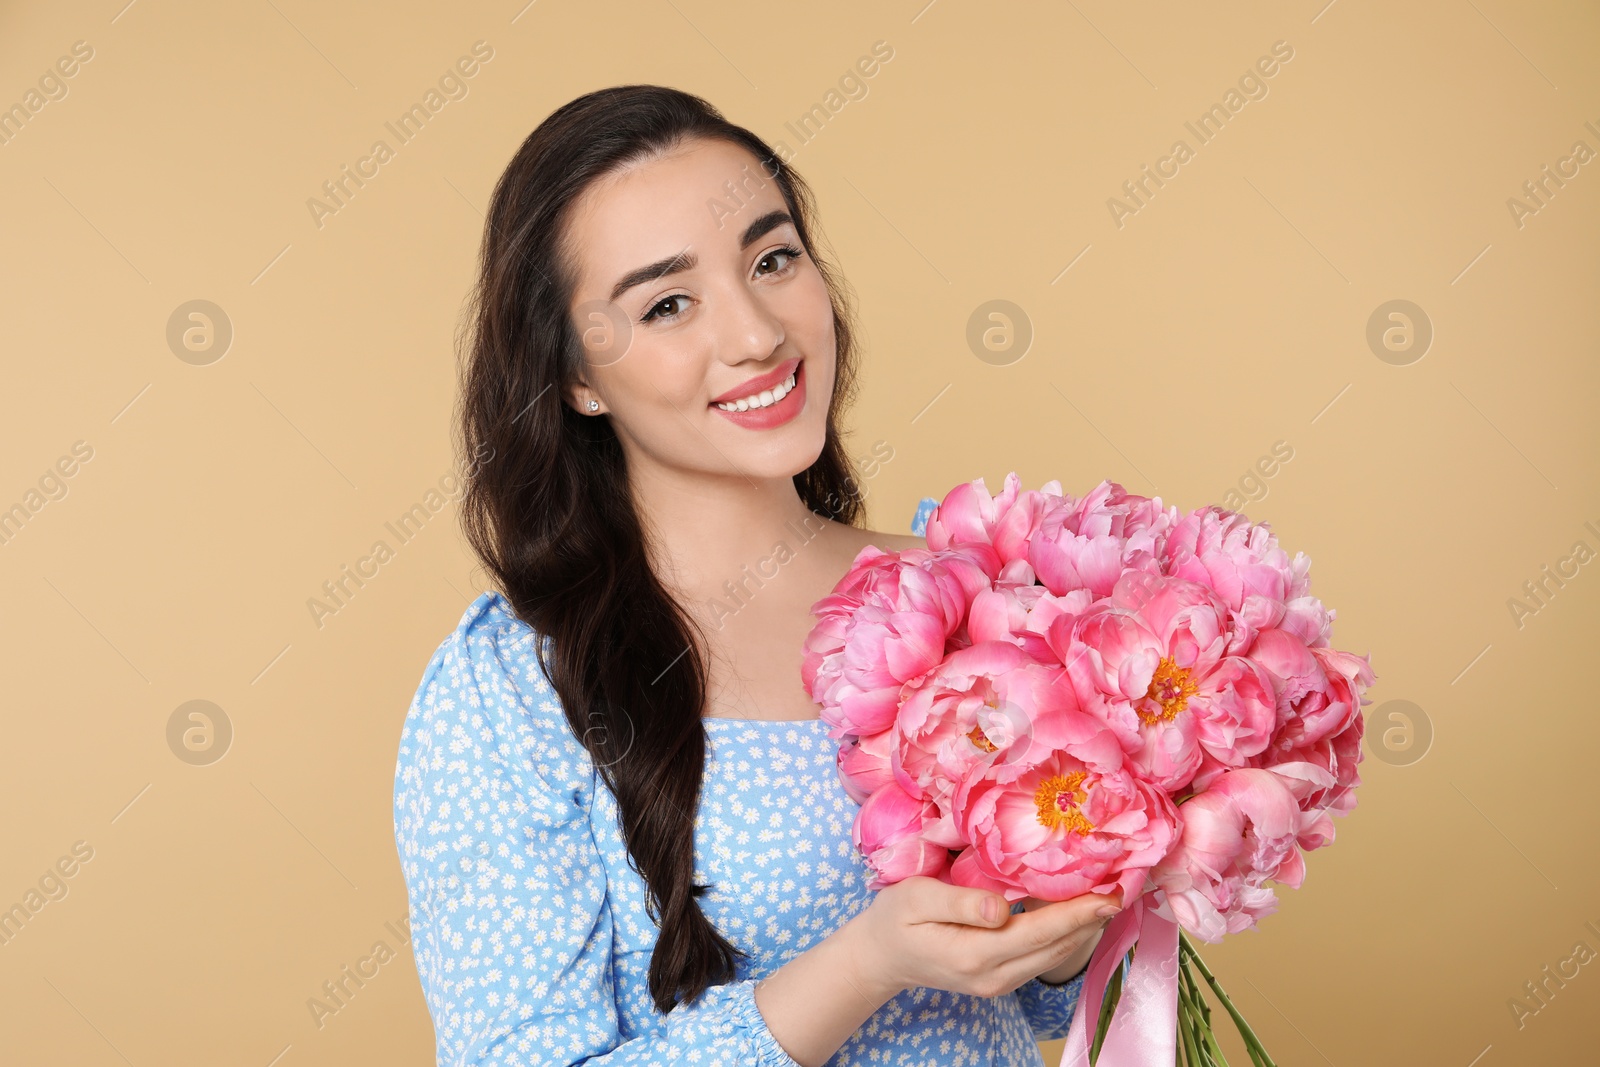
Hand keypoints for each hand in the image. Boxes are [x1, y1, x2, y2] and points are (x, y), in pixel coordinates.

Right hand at [840, 876, 1123, 1001]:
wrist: (881, 957)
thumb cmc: (894, 919)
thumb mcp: (915, 899)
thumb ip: (959, 903)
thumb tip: (1001, 907)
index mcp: (974, 954)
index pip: (1039, 933)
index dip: (1078, 913)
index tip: (1111, 893)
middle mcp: (994, 976)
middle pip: (1057, 947)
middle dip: (1093, 918)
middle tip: (1125, 882)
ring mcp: (1000, 982)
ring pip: (1056, 955)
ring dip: (1085, 926)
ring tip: (1111, 891)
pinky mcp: (1002, 978)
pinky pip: (1044, 956)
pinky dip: (1065, 932)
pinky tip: (1078, 908)